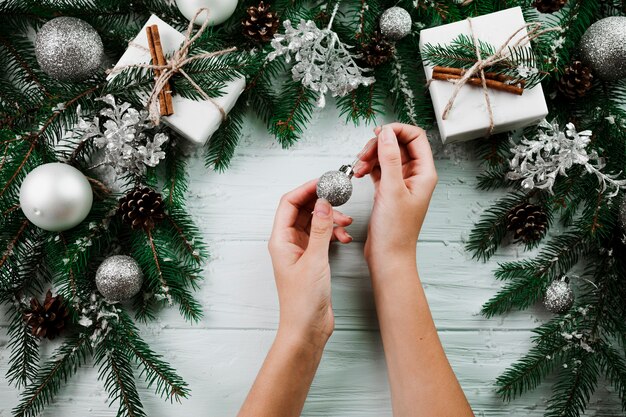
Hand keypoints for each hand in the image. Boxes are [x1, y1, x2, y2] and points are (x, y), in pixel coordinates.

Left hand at [268, 180, 352, 346]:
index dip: (306, 189)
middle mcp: (288, 243)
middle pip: (302, 210)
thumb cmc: (303, 301)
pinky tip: (345, 237)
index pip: (289, 203)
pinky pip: (322, 237)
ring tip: (347, 222)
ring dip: (330, 219)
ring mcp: (300, 251)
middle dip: (321, 202)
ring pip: (315, 223)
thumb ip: (320, 229)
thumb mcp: (315, 260)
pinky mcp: (312, 260)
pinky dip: (334, 233)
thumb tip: (322, 203)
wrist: (307, 329)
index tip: (324, 182)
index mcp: (280, 240)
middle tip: (339, 196)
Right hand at [354, 123, 436, 269]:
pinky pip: (378, 169)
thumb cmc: (395, 231)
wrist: (388, 256)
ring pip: (386, 156)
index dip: (397, 130)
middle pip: (398, 144)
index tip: (379, 133)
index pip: (415, 137)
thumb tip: (387, 133)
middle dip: (379, 145)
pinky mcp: (388, 190)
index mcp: (424, 173)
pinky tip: (359, 173)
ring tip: (358, 167)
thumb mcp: (391, 189)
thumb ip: (389, 158)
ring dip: (370, 157)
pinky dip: (368, 167)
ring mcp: (401, 183)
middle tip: (364, 154)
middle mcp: (415, 176)